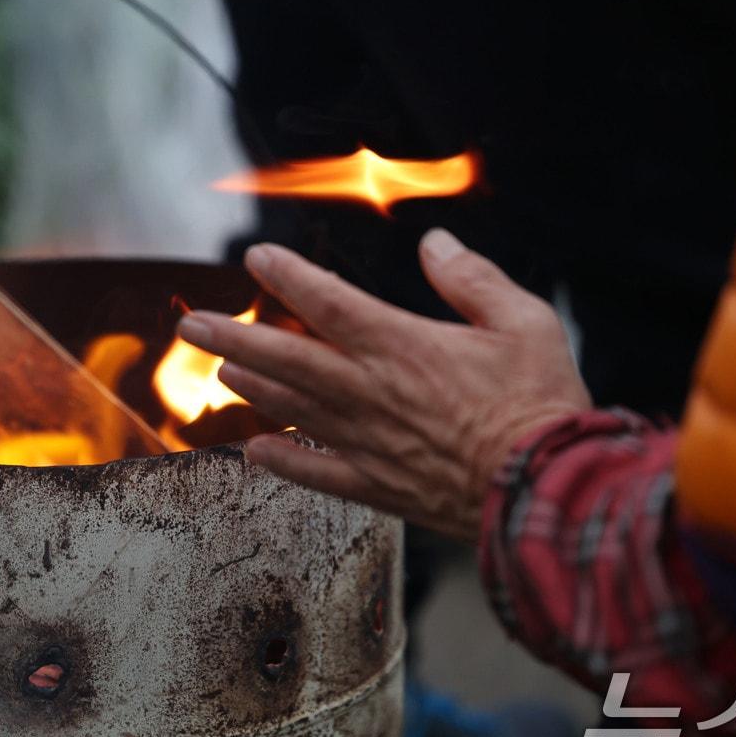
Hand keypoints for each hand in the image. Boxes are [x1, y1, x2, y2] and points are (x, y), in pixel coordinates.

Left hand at [177, 229, 590, 542]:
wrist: (544, 492)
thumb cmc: (540, 405)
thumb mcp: (525, 322)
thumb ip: (472, 279)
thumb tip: (436, 244)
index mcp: (401, 345)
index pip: (327, 301)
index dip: (287, 276)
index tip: (256, 258)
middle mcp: (369, 392)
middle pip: (285, 358)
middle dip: (233, 337)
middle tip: (191, 324)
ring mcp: (366, 443)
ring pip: (292, 410)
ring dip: (253, 389)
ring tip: (224, 372)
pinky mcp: (376, 486)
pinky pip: (315, 473)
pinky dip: (281, 462)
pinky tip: (254, 452)